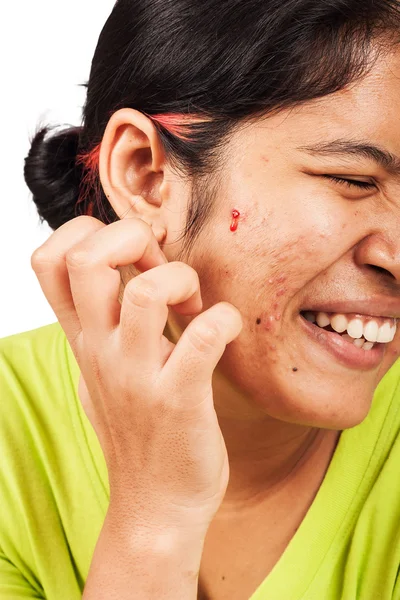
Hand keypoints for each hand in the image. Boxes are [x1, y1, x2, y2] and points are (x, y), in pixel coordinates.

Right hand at [31, 216, 242, 531]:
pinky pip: (202, 338)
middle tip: (162, 264)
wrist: (155, 505)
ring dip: (181, 279)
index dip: (87, 232)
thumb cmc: (138, 430)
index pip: (48, 260)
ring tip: (194, 303)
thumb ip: (102, 325)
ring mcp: (137, 376)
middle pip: (86, 260)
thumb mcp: (102, 371)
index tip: (132, 252)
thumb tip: (124, 272)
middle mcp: (101, 351)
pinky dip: (223, 319)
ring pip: (146, 293)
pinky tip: (227, 328)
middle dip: (130, 237)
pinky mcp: (180, 399)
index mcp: (83, 339)